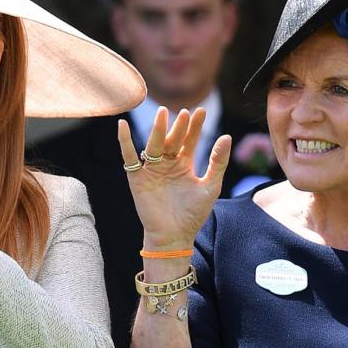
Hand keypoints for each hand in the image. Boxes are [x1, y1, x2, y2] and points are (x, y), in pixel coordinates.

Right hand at [118, 107, 231, 249]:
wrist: (174, 236)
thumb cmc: (193, 214)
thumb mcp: (210, 186)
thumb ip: (217, 162)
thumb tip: (226, 136)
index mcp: (184, 164)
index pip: (190, 140)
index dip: (195, 126)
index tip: (201, 110)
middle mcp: (167, 163)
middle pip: (172, 140)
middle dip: (178, 127)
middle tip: (184, 113)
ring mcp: (151, 169)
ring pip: (154, 145)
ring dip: (157, 130)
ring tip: (162, 114)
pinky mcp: (137, 178)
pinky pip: (129, 157)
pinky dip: (124, 141)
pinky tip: (121, 126)